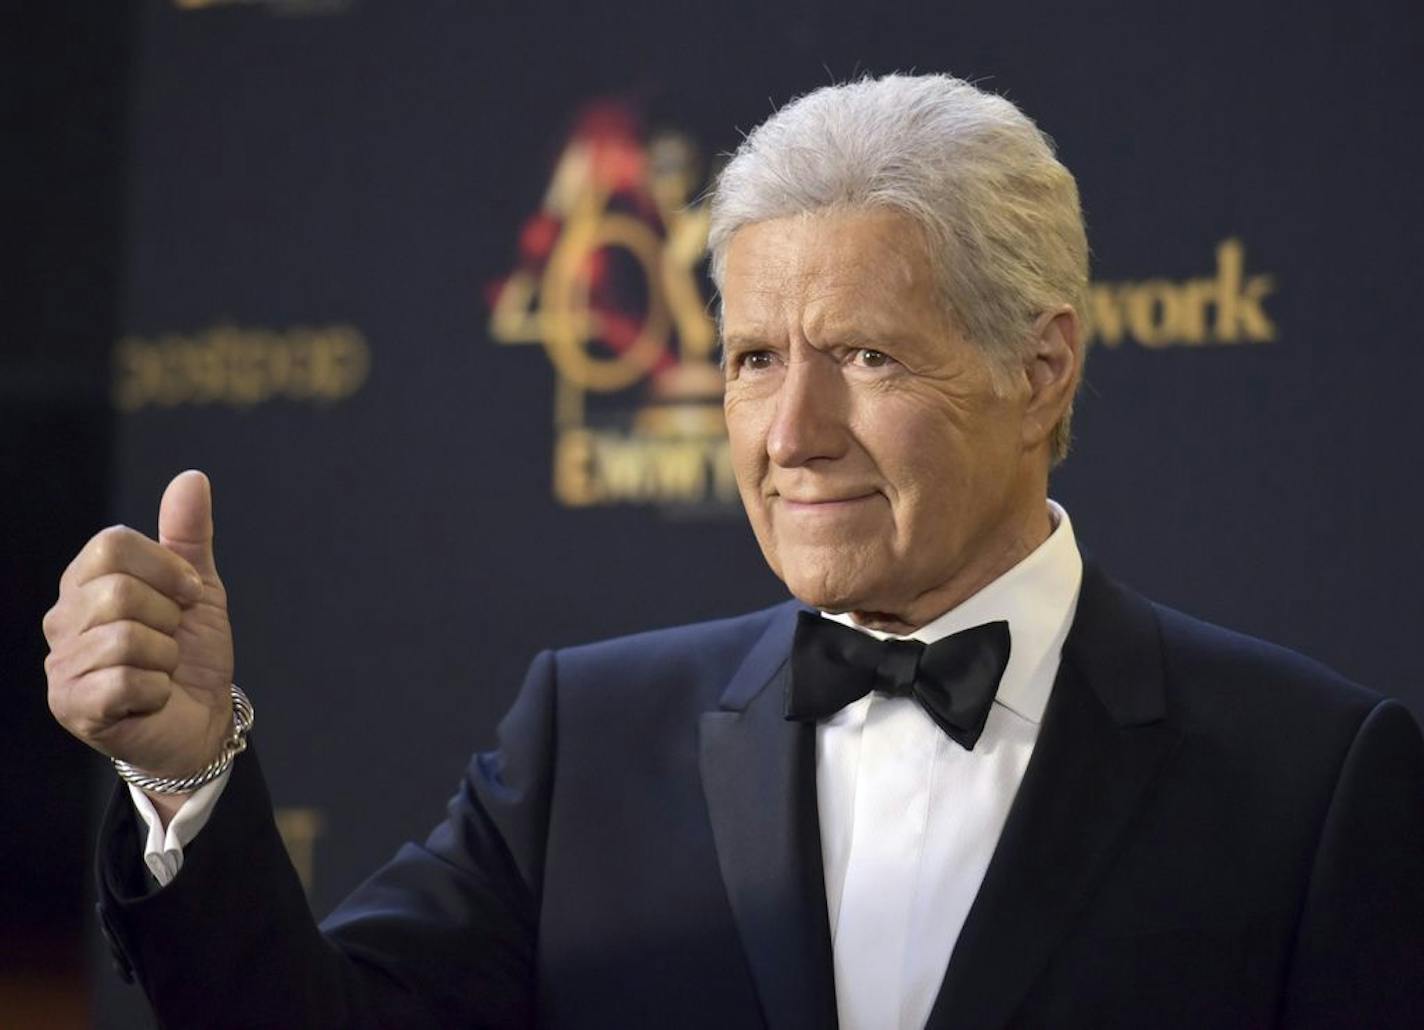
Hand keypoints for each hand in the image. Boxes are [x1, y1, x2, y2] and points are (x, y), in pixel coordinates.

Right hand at [44, 470, 235, 794]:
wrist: (202, 720)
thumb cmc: (191, 654)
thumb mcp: (197, 588)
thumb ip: (189, 535)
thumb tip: (191, 477)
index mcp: (86, 582)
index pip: (111, 542)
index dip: (167, 567)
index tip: (189, 594)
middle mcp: (62, 619)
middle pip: (117, 589)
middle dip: (168, 617)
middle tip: (173, 640)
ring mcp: (61, 665)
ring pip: (126, 637)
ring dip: (165, 657)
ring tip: (162, 670)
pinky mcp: (72, 706)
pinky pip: (125, 681)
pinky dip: (158, 689)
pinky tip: (154, 697)